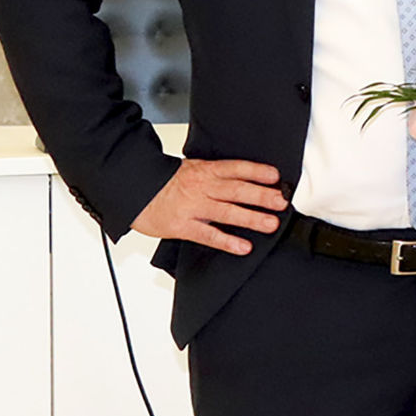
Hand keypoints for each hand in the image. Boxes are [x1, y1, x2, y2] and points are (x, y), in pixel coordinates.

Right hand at [130, 158, 286, 255]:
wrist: (134, 191)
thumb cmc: (165, 182)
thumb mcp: (193, 168)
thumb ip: (217, 174)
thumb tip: (246, 179)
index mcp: (205, 171)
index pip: (235, 168)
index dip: (256, 171)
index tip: (276, 176)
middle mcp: (202, 188)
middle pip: (236, 190)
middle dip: (261, 196)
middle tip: (281, 202)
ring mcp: (193, 207)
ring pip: (226, 212)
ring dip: (251, 218)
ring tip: (270, 224)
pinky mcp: (182, 226)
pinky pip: (208, 235)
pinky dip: (227, 241)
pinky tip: (243, 246)